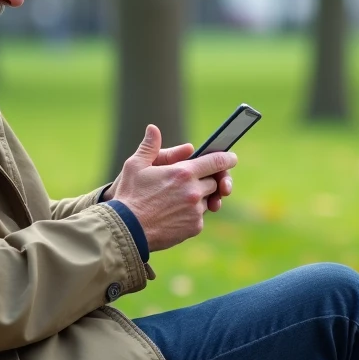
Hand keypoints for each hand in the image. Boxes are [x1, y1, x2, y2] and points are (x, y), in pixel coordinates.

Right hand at [110, 125, 237, 252]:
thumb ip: (149, 146)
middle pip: (214, 182)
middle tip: (193, 181)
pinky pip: (200, 217)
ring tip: (178, 199)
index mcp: (183, 173)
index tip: (232, 157)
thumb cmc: (129, 196)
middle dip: (207, 180)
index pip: (216, 162)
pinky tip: (174, 214)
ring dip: (199, 198)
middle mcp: (193, 191)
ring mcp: (195, 211)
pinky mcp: (194, 227)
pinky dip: (192, 214)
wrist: (126, 230)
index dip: (227, 158)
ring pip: (207, 200)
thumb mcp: (135, 166)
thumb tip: (153, 128)